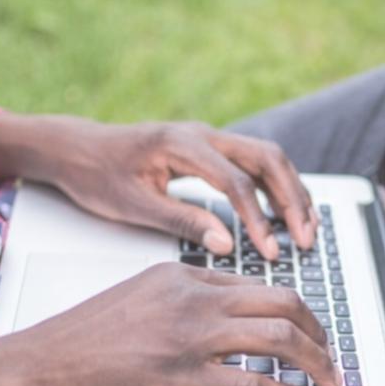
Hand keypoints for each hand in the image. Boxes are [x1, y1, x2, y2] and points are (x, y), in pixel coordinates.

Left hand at [0, 113, 318, 259]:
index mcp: (181, 144)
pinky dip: (277, 187)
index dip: (257, 219)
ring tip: (308, 229)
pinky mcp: (210, 150)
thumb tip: (226, 243)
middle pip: (267, 159)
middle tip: (306, 239)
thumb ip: (182, 221)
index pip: (235, 181)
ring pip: (268, 158)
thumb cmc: (97, 175)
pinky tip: (286, 214)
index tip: (269, 251)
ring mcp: (209, 138)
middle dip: (292, 200)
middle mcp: (202, 134)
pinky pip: (255, 163)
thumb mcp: (133, 205)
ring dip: (292, 192)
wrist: (76, 148)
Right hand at [0, 262, 342, 385]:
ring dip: (316, 363)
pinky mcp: (180, 378)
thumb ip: (172, 309)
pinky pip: (253, 384)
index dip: (290, 311)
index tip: (307, 334)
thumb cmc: (72, 348)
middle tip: (331, 358)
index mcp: (176, 276)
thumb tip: (209, 333)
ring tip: (329, 384)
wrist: (32, 369)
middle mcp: (189, 298)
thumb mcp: (129, 305)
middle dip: (318, 332)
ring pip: (278, 337)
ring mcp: (187, 336)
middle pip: (281, 302)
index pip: (253, 285)